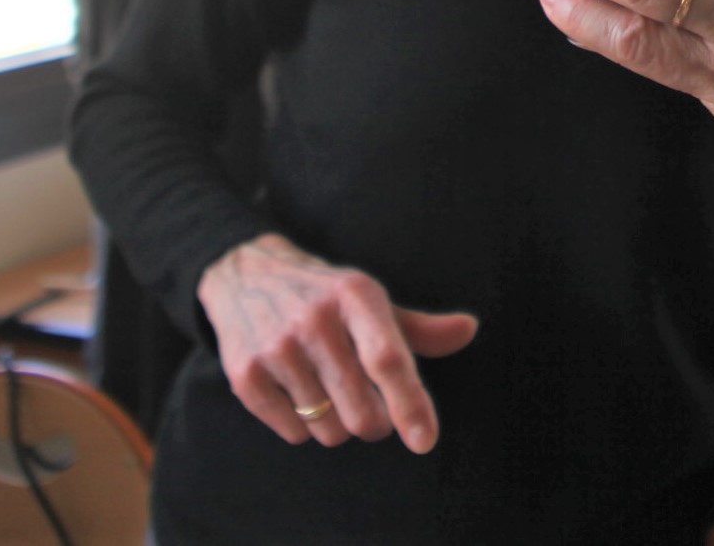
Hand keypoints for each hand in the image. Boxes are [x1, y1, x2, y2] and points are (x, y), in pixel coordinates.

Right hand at [197, 233, 477, 452]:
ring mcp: (276, 347)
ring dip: (338, 425)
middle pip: (361, 410)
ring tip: (327, 391)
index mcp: (355, 295)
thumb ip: (419, 327)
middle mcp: (314, 319)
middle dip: (374, 423)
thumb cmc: (325, 296)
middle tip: (368, 406)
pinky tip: (297, 391)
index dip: (410, 404)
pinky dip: (303, 426)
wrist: (244, 274)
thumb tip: (469, 329)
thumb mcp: (370, 301)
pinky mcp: (245, 374)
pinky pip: (293, 433)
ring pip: (328, 430)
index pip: (388, 359)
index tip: (424, 441)